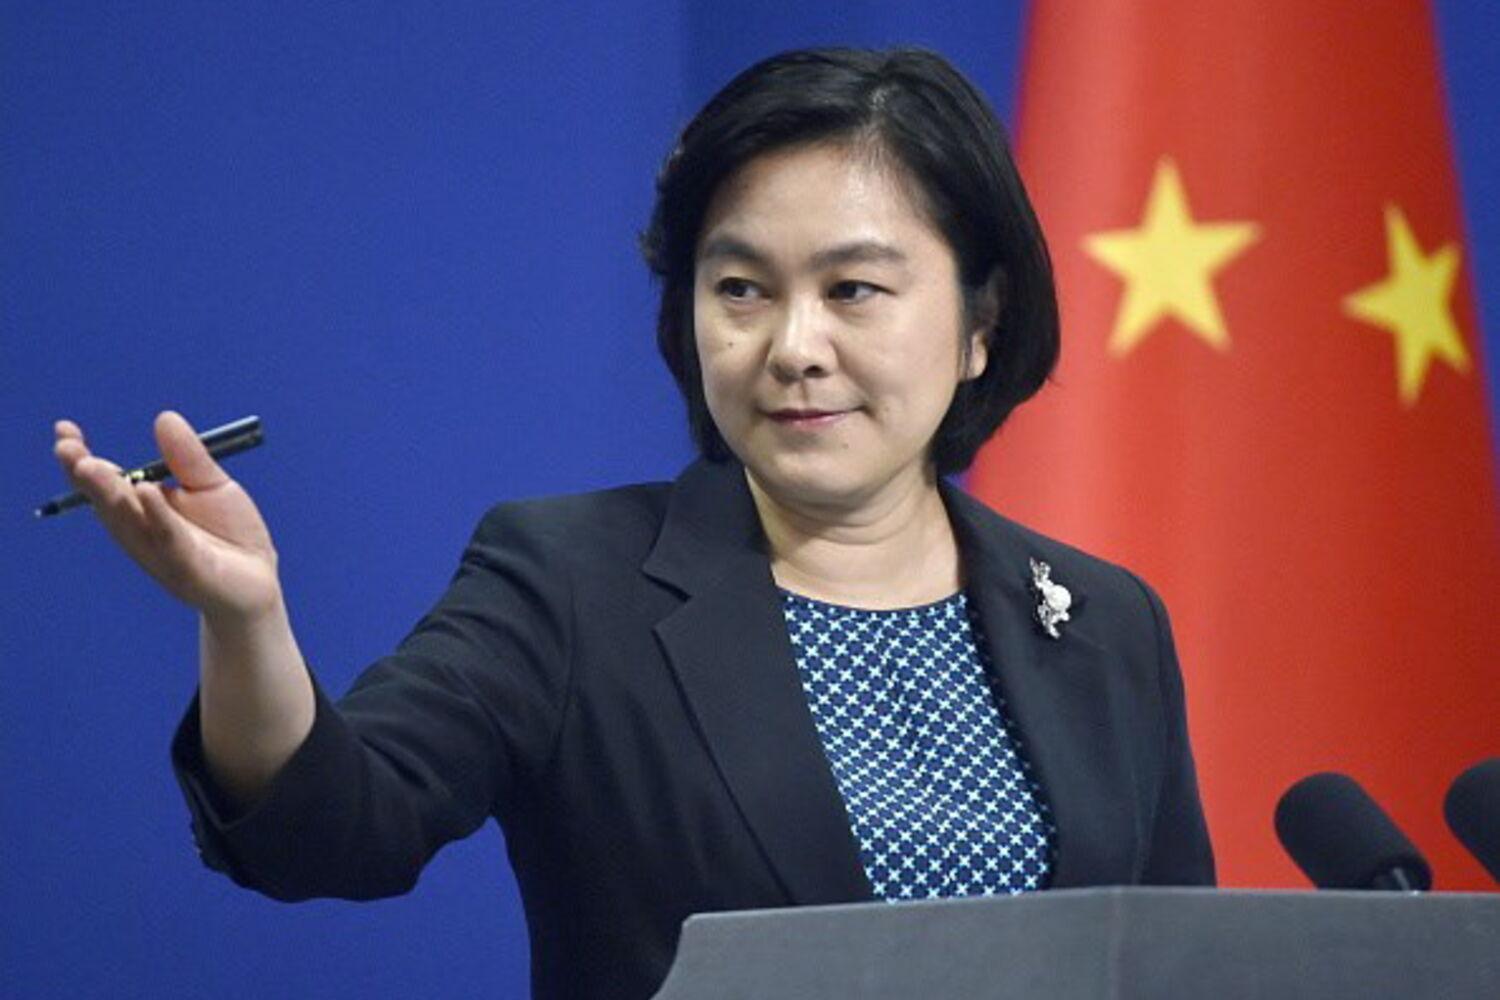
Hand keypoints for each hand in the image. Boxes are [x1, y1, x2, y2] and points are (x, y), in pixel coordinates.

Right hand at [53, 411, 282, 620]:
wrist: (259, 580)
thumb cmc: (229, 532)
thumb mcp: (211, 484)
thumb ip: (187, 456)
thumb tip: (164, 417)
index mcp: (141, 509)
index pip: (104, 481)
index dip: (81, 458)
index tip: (64, 429)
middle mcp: (142, 532)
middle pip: (107, 503)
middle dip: (86, 476)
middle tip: (68, 450)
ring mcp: (162, 554)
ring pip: (131, 523)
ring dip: (110, 494)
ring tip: (92, 466)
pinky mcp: (190, 572)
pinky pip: (171, 542)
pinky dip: (157, 517)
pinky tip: (145, 492)